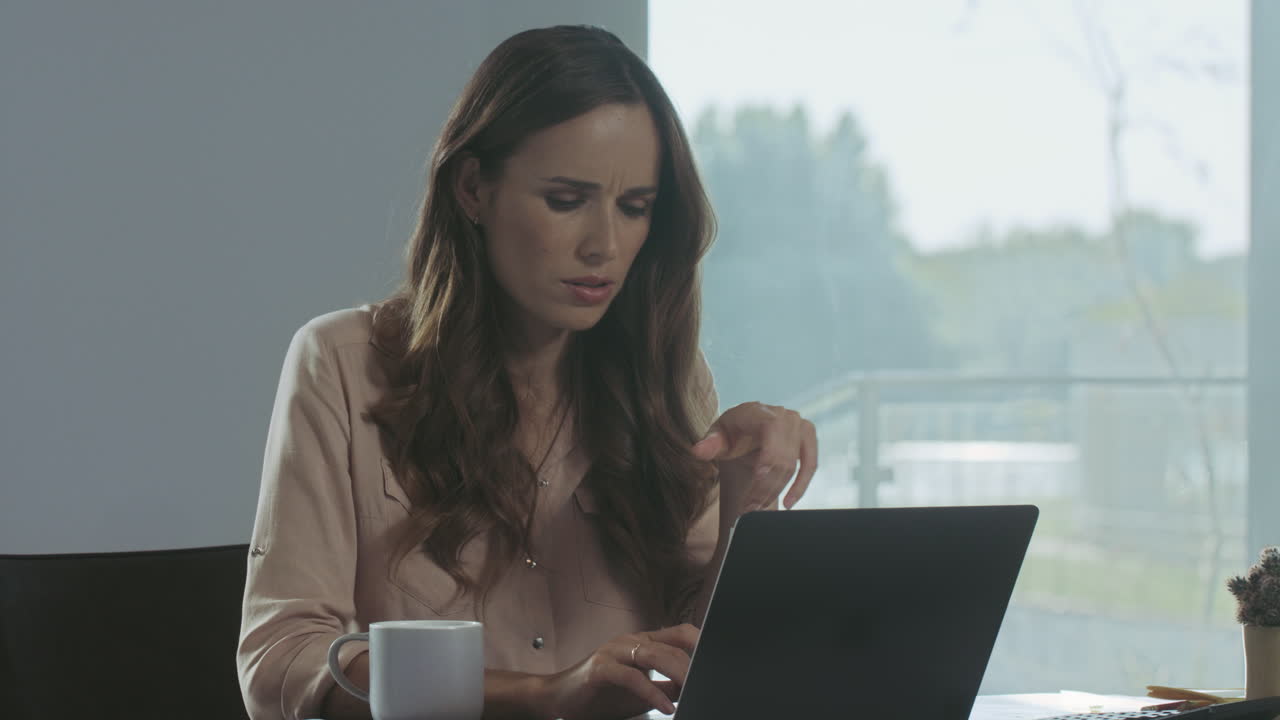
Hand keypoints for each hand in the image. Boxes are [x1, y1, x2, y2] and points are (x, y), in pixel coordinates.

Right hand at [537, 625, 698, 718]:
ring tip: (692, 691)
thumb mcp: (643, 691)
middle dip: (694, 665)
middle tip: (709, 684)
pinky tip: (665, 707)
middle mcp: (630, 641)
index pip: (681, 634)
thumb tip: (695, 686)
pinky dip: (652, 693)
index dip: (702, 644)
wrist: (558, 699)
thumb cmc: (603, 696)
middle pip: (673, 645)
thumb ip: (668, 685)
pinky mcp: (600, 669)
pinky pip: (632, 678)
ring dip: (678, 674)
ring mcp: (614, 651)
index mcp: (642, 642)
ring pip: (654, 655)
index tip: (719, 662)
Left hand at [690, 402, 817, 511]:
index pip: (772, 431)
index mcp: (760, 411)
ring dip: (776, 491)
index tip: (757, 481)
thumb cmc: (730, 433)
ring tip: (758, 508)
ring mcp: (799, 426)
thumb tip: (698, 451)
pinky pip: (810, 465)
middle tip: (749, 508)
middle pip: (781, 456)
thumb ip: (709, 444)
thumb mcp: (716, 436)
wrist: (747, 429)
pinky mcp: (808, 438)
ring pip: (794, 465)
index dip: (768, 457)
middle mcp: (784, 415)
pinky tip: (788, 503)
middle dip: (765, 486)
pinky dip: (800, 486)